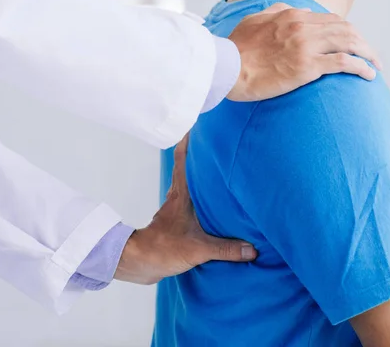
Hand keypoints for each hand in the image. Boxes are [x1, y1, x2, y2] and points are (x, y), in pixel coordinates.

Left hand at [114, 135, 256, 284]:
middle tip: (218, 144)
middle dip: (202, 157)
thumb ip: (226, 248)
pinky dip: (201, 200)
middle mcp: (177, 197)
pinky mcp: (175, 223)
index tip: (199, 125)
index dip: (189, 140)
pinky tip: (214, 208)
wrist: (138, 264)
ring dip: (202, 179)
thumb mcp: (198, 249)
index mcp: (182, 195)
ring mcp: (175, 210)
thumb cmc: (162, 249)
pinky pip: (191, 205)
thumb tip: (252, 249)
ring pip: (190, 187)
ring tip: (221, 174)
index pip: (183, 159)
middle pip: (188, 169)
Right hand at [226, 3, 382, 101]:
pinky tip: (368, 76)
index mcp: (292, 16)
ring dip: (367, 54)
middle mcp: (303, 27)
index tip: (353, 43)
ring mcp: (307, 46)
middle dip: (363, 42)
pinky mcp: (307, 67)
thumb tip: (292, 10)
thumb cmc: (236, 49)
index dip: (347, 31)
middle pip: (345, 29)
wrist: (227, 68)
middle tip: (371, 56)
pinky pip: (343, 63)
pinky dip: (360, 67)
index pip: (330, 20)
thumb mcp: (255, 21)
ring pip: (349, 43)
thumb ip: (276, 12)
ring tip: (376, 66)